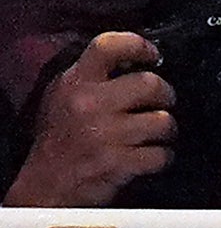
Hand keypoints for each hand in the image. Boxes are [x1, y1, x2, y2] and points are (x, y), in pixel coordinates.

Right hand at [2, 34, 173, 206]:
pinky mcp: (118, 161)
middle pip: (150, 83)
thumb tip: (131, 63)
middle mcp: (89, 103)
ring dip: (166, 129)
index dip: (138, 45)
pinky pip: (161, 154)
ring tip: (157, 133)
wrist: (47, 181)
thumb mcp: (63, 96)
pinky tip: (152, 156)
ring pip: (162, 121)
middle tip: (163, 101)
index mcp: (75, 82)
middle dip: (165, 94)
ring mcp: (105, 133)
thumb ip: (91, 77)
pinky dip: (162, 157)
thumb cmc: (59, 138)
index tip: (153, 54)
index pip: (108, 46)